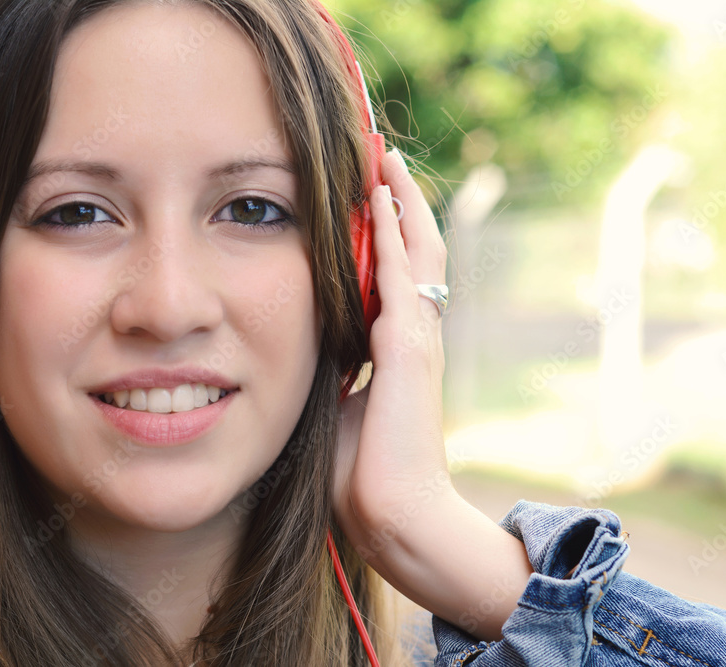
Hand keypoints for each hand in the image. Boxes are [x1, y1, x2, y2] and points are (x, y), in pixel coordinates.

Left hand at [331, 150, 531, 641]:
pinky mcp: (409, 349)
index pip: (395, 274)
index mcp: (398, 349)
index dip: (385, 233)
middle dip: (398, 204)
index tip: (366, 197)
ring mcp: (418, 339)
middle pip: (414, 251)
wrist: (394, 517)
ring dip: (400, 203)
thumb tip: (307, 349)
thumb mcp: (337, 407)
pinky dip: (391, 233)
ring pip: (417, 252)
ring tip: (386, 160)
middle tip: (383, 160)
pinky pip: (401, 276)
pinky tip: (378, 197)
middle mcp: (415, 334)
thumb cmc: (361, 475)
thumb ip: (331, 372)